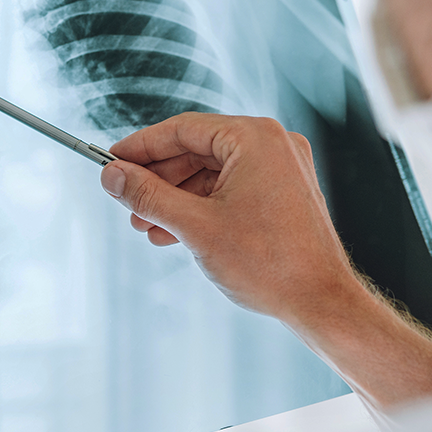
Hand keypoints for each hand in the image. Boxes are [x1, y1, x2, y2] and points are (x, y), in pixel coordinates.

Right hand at [100, 113, 359, 328]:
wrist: (320, 302)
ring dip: (175, 198)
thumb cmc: (268, 263)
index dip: (141, 147)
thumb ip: (148, 195)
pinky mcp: (284, 193)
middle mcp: (272, 145)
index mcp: (255, 138)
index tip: (111, 161)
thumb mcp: (194, 226)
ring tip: (145, 225)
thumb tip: (112, 177)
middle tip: (125, 200)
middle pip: (197, 150)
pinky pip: (231, 189)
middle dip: (158, 180)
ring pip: (211, 173)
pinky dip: (201, 207)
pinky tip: (173, 232)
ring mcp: (282, 169)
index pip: (183, 129)